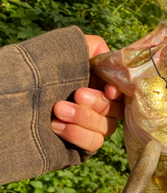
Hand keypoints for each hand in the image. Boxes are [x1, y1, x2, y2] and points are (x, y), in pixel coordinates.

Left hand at [52, 35, 123, 151]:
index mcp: (101, 85)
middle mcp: (100, 108)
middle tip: (76, 94)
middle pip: (115, 112)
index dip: (118, 94)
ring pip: (105, 128)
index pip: (122, 94)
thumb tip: (111, 61)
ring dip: (84, 118)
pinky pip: (93, 144)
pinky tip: (56, 125)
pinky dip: (77, 134)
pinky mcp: (82, 145)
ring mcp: (91, 127)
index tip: (108, 91)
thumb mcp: (69, 48)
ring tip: (58, 109)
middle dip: (97, 103)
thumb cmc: (43, 68)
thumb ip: (95, 48)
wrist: (17, 93)